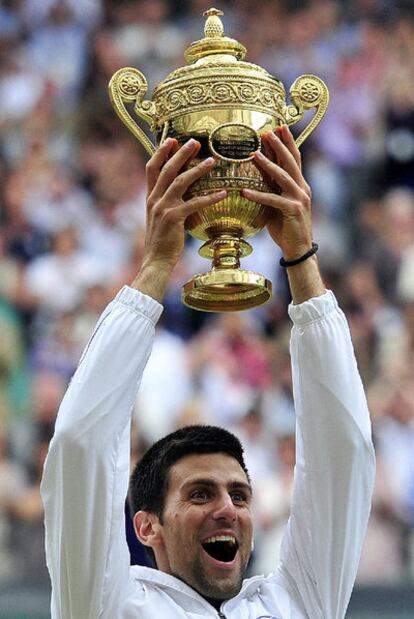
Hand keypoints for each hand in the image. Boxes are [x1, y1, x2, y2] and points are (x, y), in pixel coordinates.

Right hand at [132, 138, 226, 301]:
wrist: (155, 261)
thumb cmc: (162, 243)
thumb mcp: (160, 219)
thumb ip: (167, 204)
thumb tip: (183, 195)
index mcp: (150, 198)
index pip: (151, 168)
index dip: (160, 152)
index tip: (171, 139)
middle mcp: (154, 199)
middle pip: (167, 169)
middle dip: (181, 153)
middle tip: (195, 141)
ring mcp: (163, 208)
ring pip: (180, 181)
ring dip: (197, 169)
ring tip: (212, 161)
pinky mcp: (174, 218)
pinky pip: (194, 203)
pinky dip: (209, 197)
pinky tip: (223, 194)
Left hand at [241, 125, 312, 260]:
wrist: (298, 249)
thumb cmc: (285, 227)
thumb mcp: (276, 204)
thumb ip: (269, 189)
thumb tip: (253, 177)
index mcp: (299, 185)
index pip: (294, 158)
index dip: (287, 142)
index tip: (278, 127)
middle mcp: (302, 188)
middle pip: (291, 161)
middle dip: (279, 145)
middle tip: (268, 131)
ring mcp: (299, 199)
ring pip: (283, 176)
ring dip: (268, 163)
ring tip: (254, 153)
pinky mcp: (293, 210)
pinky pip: (273, 199)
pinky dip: (258, 195)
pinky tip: (244, 191)